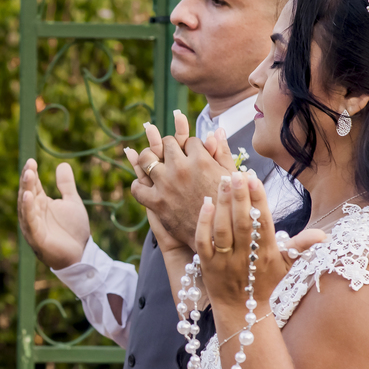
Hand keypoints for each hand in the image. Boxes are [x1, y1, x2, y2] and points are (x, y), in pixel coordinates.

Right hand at [18, 158, 90, 269]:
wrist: (81, 254)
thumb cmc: (73, 230)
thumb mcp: (72, 202)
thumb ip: (66, 185)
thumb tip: (62, 164)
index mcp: (40, 204)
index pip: (32, 185)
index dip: (31, 173)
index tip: (32, 160)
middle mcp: (33, 213)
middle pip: (27, 193)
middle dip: (27, 179)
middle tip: (30, 165)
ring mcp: (33, 225)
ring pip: (25, 206)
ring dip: (26, 190)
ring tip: (28, 175)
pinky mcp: (37, 237)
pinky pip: (30, 221)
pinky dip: (28, 209)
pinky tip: (28, 196)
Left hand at [126, 112, 236, 248]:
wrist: (219, 238)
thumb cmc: (230, 207)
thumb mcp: (230, 177)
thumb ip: (221, 152)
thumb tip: (216, 131)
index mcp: (201, 160)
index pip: (190, 141)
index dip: (191, 146)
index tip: (191, 153)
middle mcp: (181, 169)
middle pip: (167, 144)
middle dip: (170, 146)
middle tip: (171, 154)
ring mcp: (166, 185)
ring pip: (147, 159)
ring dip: (149, 158)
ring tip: (153, 162)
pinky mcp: (156, 202)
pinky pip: (137, 187)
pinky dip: (138, 185)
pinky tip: (144, 185)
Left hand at [194, 172, 325, 327]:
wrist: (241, 308)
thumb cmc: (265, 281)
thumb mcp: (286, 266)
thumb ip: (301, 247)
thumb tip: (324, 236)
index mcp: (267, 254)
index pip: (263, 223)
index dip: (259, 201)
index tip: (254, 178)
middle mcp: (246, 256)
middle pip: (243, 223)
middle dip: (240, 197)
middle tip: (237, 173)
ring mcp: (225, 260)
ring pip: (223, 229)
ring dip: (223, 204)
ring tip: (224, 181)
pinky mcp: (207, 264)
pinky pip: (204, 241)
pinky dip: (204, 223)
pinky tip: (206, 203)